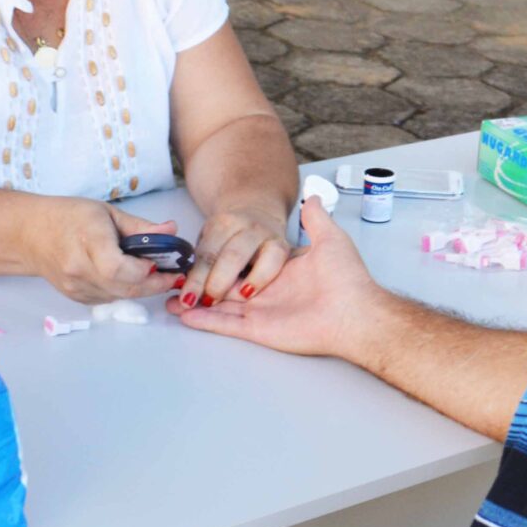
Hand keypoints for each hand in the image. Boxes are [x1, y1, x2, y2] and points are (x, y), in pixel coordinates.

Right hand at [31, 199, 182, 303]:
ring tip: (153, 273)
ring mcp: (75, 286)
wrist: (30, 234)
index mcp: (88, 241)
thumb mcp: (107, 213)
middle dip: (153, 285)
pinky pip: (109, 299)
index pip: (118, 268)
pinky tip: (126, 277)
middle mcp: (79, 268)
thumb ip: (141, 227)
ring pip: (119, 297)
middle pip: (124, 288)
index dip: (144, 270)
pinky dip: (123, 290)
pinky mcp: (76, 297)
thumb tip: (172, 230)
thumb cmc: (69, 217)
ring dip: (141, 289)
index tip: (160, 262)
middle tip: (170, 275)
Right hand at [171, 195, 388, 361]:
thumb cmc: (348, 278)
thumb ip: (316, 219)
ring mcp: (261, 311)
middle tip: (178, 278)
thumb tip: (313, 197)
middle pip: (224, 284)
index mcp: (279, 269)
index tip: (203, 253)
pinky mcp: (258, 328)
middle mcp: (266, 290)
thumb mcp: (331, 239)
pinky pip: (225, 324)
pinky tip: (184, 315)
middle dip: (199, 281)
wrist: (356, 312)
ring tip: (171, 299)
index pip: (243, 261)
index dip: (222, 259)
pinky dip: (204, 321)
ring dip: (195, 302)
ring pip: (219, 306)